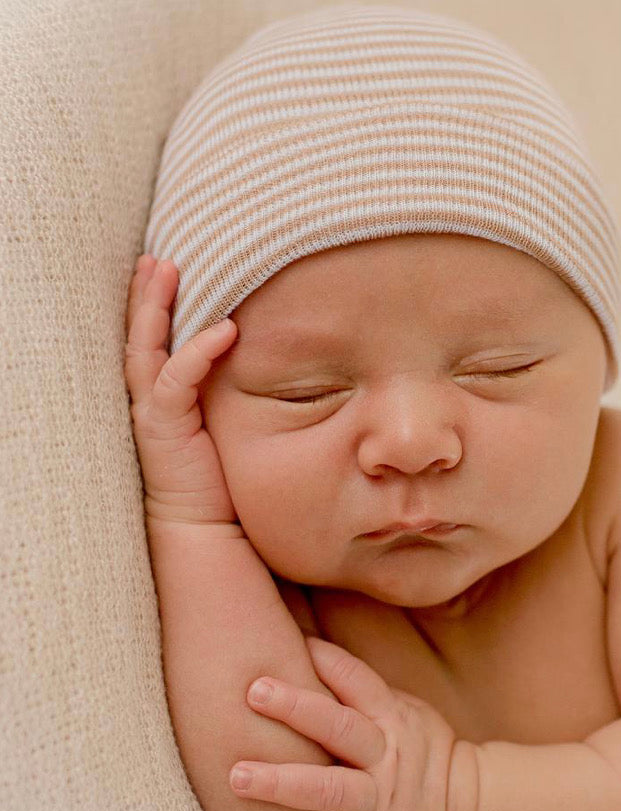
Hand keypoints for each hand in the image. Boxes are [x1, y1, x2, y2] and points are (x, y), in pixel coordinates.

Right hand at [124, 254, 238, 525]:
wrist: (202, 522)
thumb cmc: (216, 473)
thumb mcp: (222, 419)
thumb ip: (228, 387)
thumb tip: (261, 355)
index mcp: (162, 392)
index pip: (153, 339)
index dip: (154, 303)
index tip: (165, 268)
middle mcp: (150, 396)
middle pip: (140, 333)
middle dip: (146, 293)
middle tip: (156, 257)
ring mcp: (153, 409)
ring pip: (146, 347)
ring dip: (155, 307)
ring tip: (164, 269)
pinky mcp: (165, 426)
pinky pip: (177, 379)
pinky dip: (198, 352)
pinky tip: (224, 330)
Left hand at [229, 637, 479, 810]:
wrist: (469, 807)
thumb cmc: (422, 748)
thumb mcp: (403, 709)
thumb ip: (360, 690)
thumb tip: (307, 648)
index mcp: (390, 716)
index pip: (355, 680)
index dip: (324, 659)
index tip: (285, 640)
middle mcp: (384, 755)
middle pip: (338, 727)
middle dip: (295, 708)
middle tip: (253, 691)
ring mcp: (380, 801)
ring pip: (330, 790)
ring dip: (283, 784)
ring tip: (237, 777)